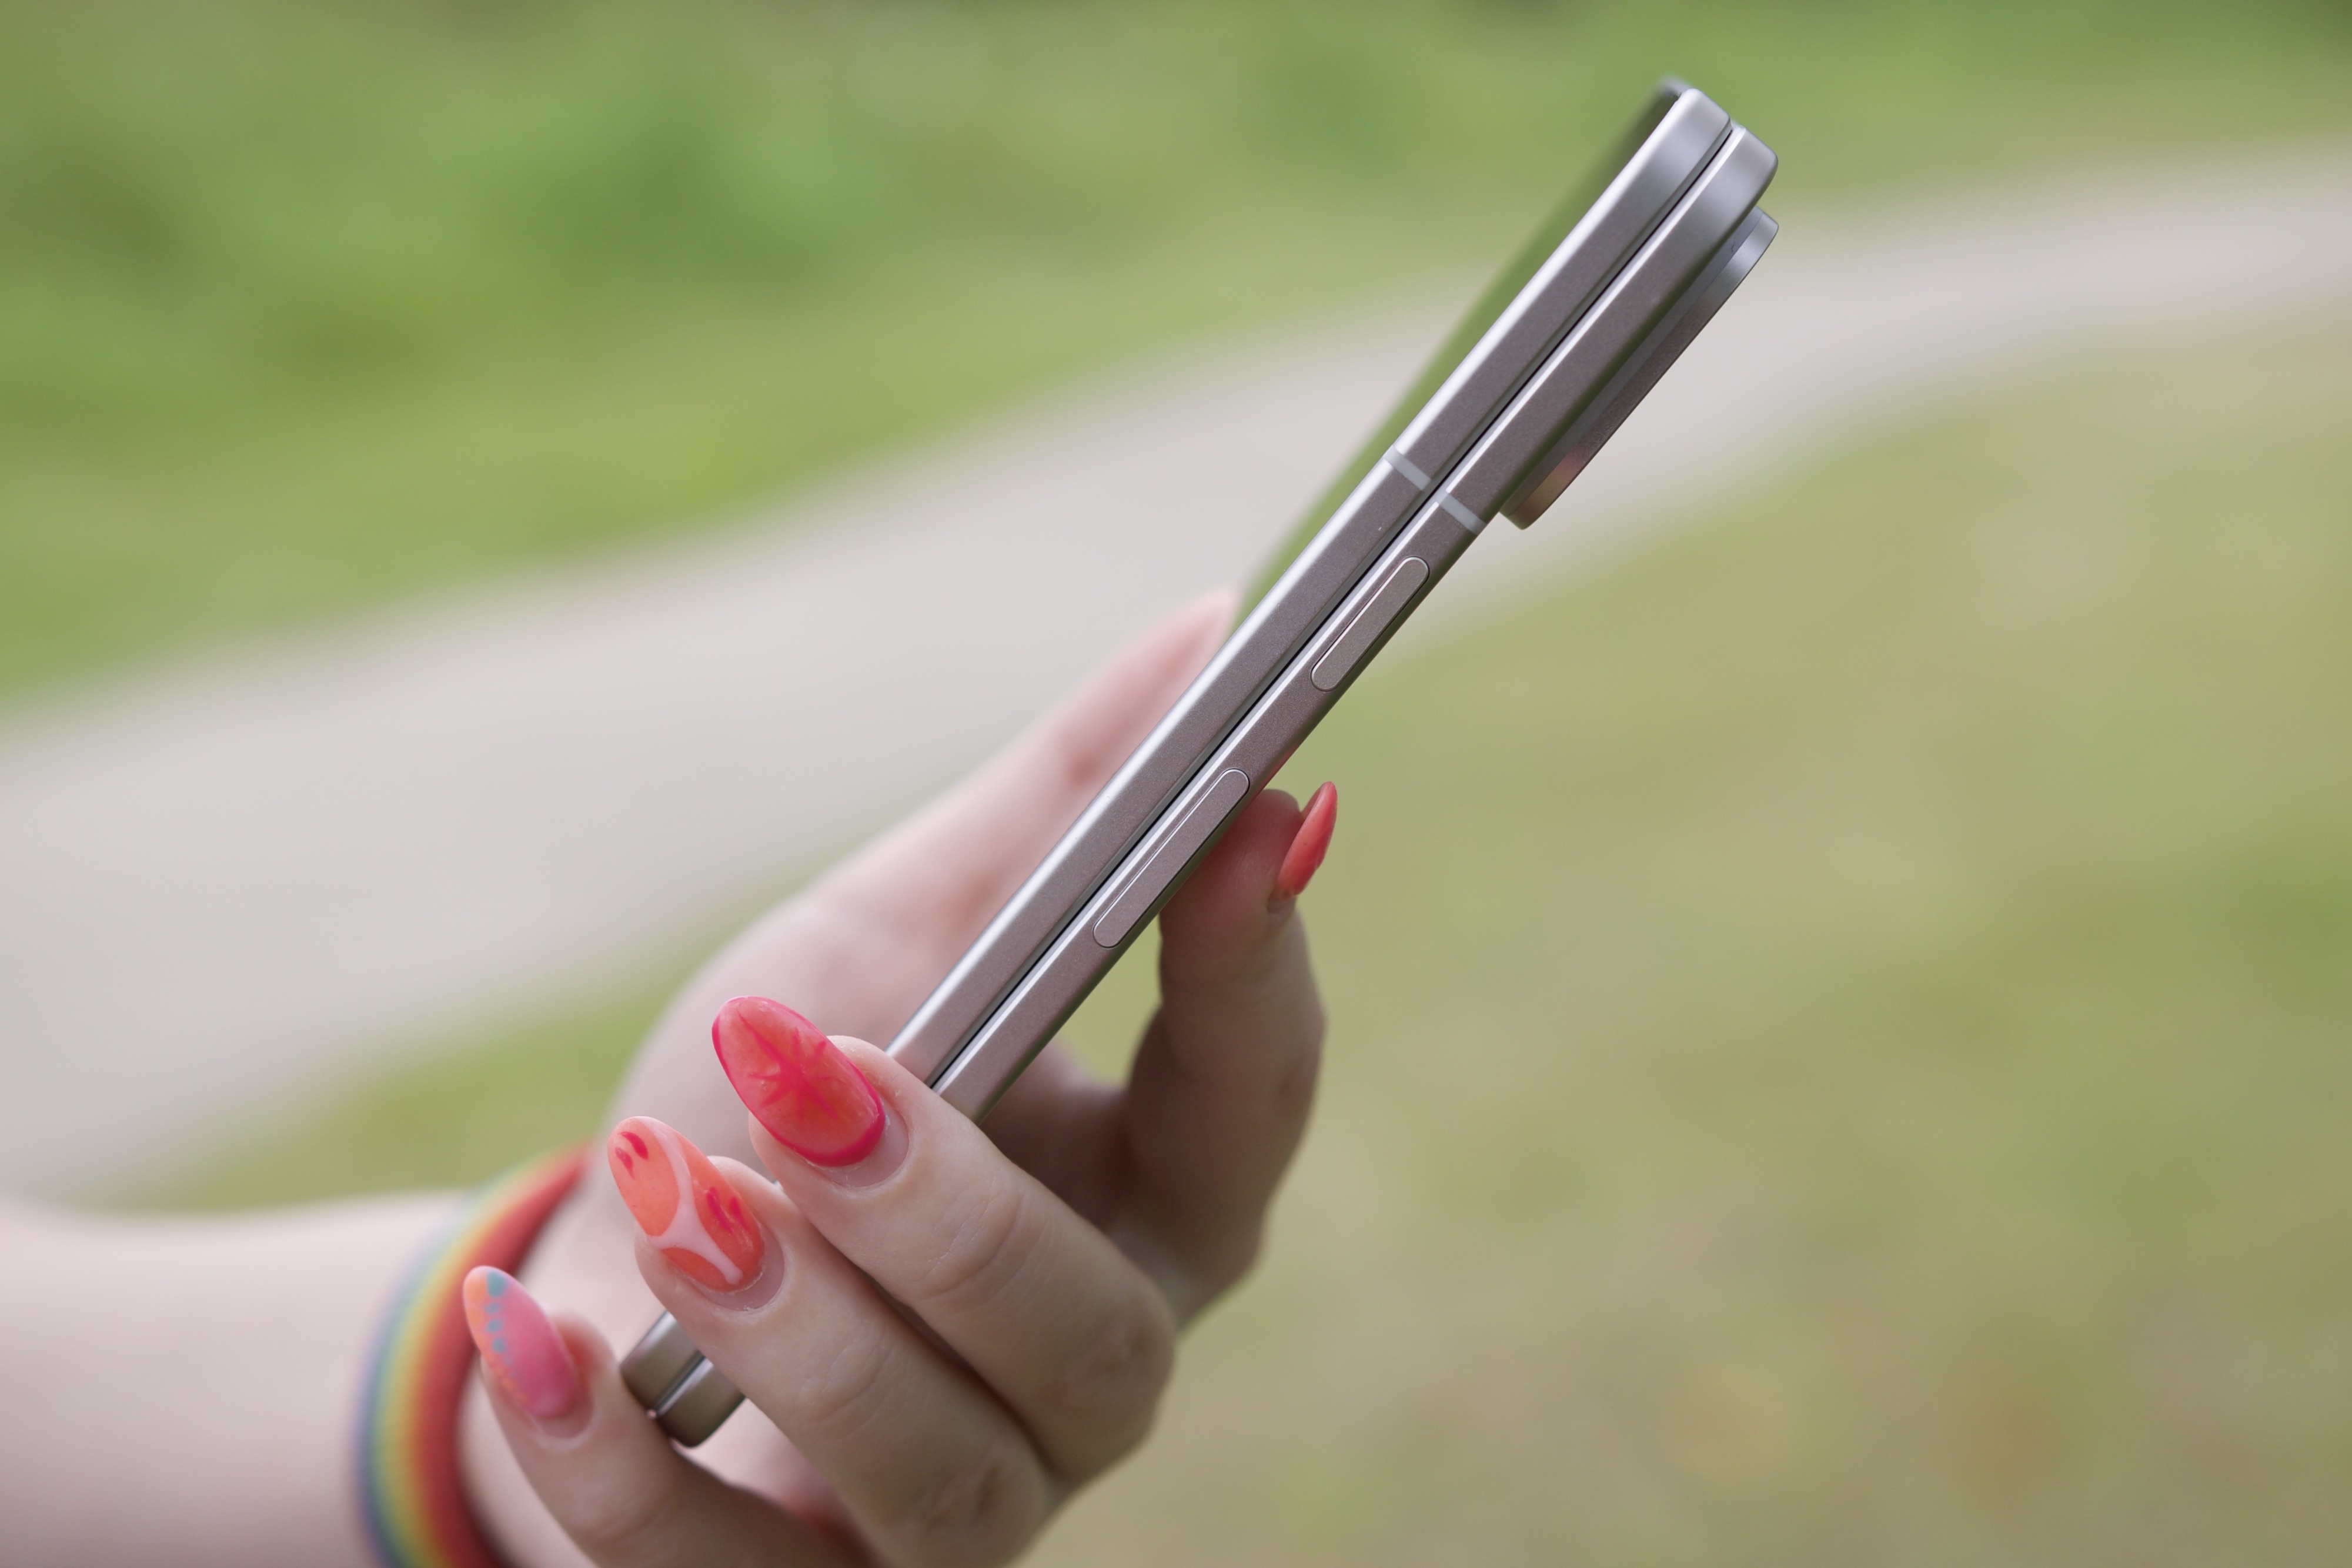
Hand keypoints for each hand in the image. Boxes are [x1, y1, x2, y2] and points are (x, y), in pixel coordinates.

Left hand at [461, 591, 1339, 1565]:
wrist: (604, 1263)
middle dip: (949, 1206)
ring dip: (798, 1326)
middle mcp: (1083, 1363)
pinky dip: (619, 1459)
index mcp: (1143, 1189)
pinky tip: (542, 1338)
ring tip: (672, 1183)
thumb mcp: (902, 929)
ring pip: (943, 1472)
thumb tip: (1213, 620)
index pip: (1257, 1097)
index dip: (1257, 964)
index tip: (1243, 814)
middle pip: (1092, 1330)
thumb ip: (1059, 806)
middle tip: (809, 1072)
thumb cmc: (779, 1088)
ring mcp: (952, 1500)